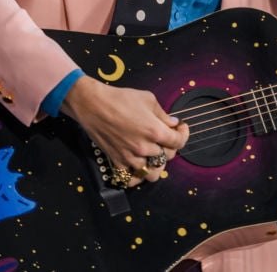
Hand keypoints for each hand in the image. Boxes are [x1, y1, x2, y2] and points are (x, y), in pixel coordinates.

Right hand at [61, 75, 188, 186]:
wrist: (93, 105)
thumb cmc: (120, 98)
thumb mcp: (148, 99)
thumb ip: (163, 114)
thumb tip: (173, 123)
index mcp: (155, 131)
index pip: (178, 142)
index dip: (183, 134)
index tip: (181, 128)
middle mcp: (144, 148)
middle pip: (167, 157)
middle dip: (169, 146)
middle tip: (165, 136)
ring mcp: (130, 157)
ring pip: (152, 173)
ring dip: (155, 164)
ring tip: (153, 154)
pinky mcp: (117, 161)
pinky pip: (131, 178)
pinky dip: (137, 175)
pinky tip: (138, 165)